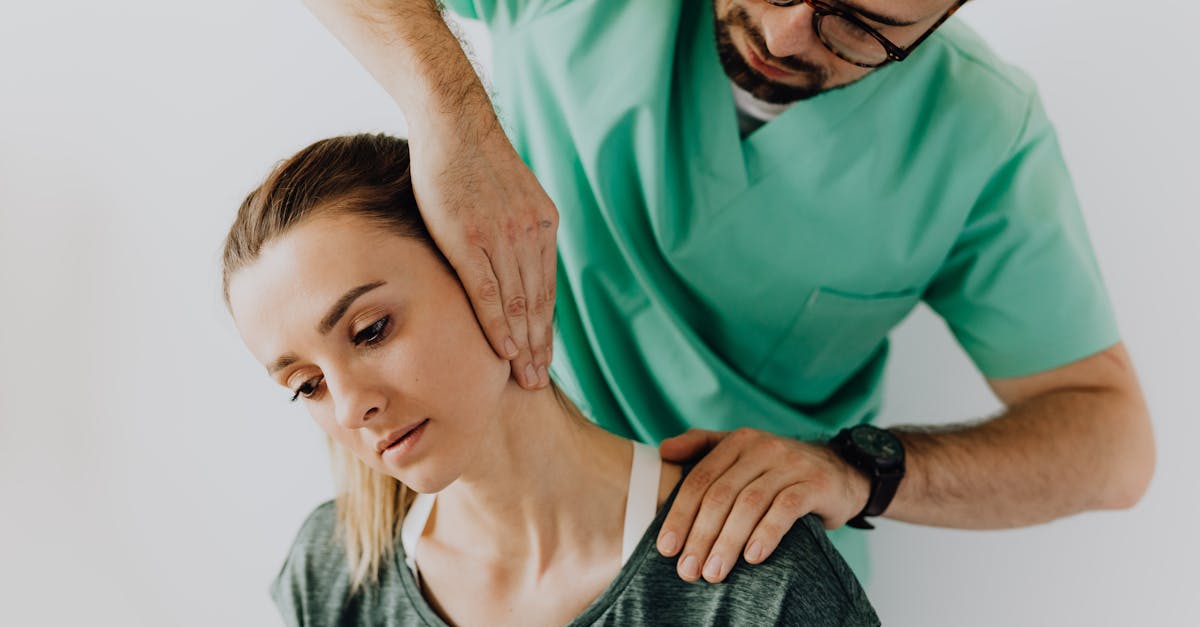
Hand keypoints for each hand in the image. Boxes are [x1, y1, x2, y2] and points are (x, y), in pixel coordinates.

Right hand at [409, 119, 557, 389]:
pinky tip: (505, 351)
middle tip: (541, 382)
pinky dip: (499, 326)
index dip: (547, 326)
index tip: (546, 355)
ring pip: (519, 305)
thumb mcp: (512, 193)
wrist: (453, 124)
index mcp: (543, 224)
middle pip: (539, 303)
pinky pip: (489, 294)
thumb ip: (517, 227)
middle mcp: (530, 235)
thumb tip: (512, 257)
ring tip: (526, 378)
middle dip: (541, 346)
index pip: (547, 288)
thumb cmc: (472, 159)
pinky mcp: (470, 241)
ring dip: (524, 346)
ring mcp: (502, 239)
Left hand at [656, 428, 870, 582]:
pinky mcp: (815, 484)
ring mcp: (790, 464)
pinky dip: (767, 533)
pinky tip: (753, 557)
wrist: (841, 471)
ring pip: (750, 503)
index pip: (700, 479)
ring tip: (714, 572)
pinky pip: (786, 509)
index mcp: (738, 441)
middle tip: (688, 569)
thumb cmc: (780, 470)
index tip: (666, 548)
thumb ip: (702, 446)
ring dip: (728, 541)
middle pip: (721, 494)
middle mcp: (762, 448)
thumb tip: (663, 451)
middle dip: (700, 535)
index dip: (680, 514)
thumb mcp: (742, 452)